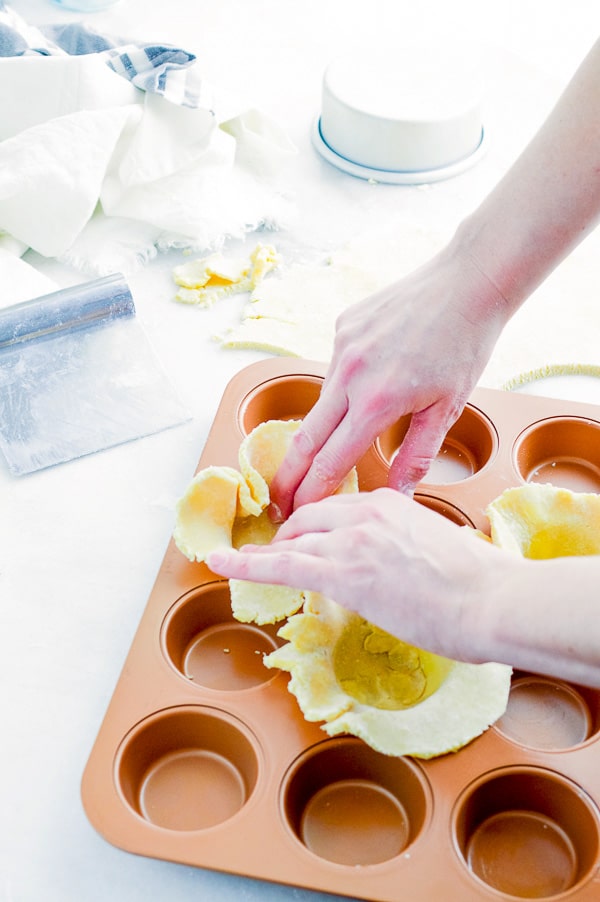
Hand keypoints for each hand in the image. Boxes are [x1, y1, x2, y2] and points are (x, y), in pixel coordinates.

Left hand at [208, 487, 504, 661]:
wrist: (494, 600)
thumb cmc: (480, 584)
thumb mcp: (436, 549)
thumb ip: (404, 548)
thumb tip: (394, 567)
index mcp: (389, 503)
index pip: (335, 509)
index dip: (311, 527)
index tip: (300, 538)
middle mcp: (365, 512)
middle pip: (306, 519)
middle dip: (286, 538)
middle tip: (275, 557)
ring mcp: (352, 540)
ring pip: (291, 540)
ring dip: (266, 554)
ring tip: (240, 563)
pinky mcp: (342, 571)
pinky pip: (281, 564)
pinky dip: (245, 562)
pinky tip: (220, 563)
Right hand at [268, 243, 508, 520]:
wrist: (465, 284)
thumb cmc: (463, 347)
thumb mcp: (446, 409)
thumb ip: (416, 456)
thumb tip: (397, 495)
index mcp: (376, 402)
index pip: (330, 461)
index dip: (310, 491)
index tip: (295, 513)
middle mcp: (350, 374)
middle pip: (305, 438)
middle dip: (287, 476)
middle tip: (276, 501)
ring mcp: (342, 347)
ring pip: (321, 402)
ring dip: (320, 430)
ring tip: (329, 446)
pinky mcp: (342, 327)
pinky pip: (333, 369)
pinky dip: (342, 388)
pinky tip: (367, 382)